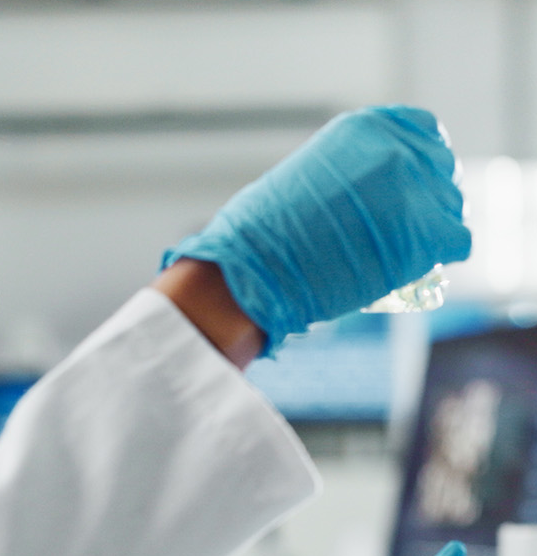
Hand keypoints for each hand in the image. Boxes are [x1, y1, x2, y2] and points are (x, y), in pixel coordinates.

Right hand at [161, 106, 471, 353]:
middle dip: (428, 198)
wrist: (258, 268)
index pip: (422, 133)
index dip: (418, 165)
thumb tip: (365, 199)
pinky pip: (457, 240)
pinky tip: (416, 267)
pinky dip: (440, 255)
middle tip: (407, 230)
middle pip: (440, 169)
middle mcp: (397, 149)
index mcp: (366, 128)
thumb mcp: (307, 178)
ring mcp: (417, 189)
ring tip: (406, 251)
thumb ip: (346, 176)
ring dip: (434, 228)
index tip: (407, 190)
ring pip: (451, 206)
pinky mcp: (426, 233)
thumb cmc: (264, 234)